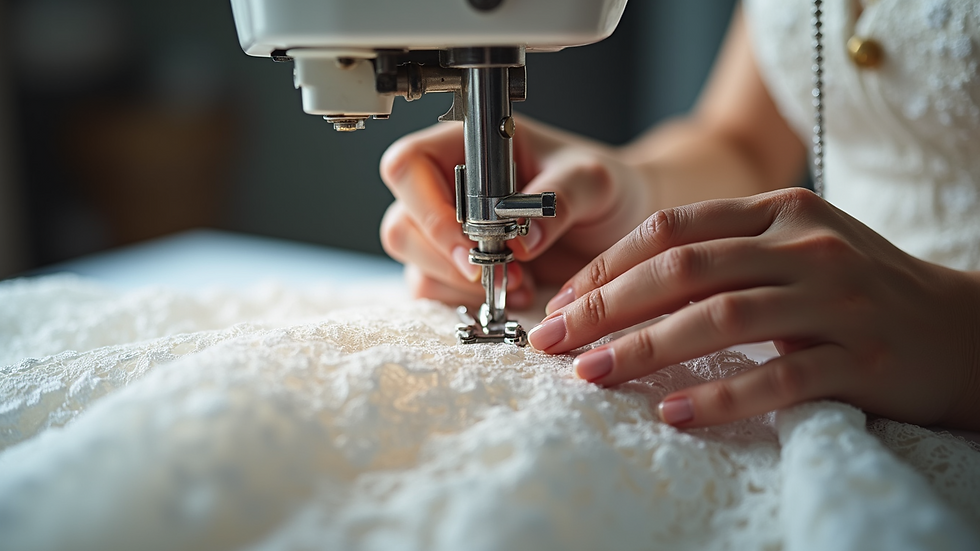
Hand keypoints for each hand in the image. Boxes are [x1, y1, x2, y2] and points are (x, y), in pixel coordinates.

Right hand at [379, 117, 651, 308]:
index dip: (428, 209)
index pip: (409, 166)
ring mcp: (447, 227)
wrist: (617, 221)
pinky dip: (466, 299)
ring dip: (459, 283)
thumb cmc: (601, 184)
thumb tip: (518, 237)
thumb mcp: (592, 180)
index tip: (474, 243)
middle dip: (447, 257)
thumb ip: (558, 199)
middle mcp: (447, 183)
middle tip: (502, 271)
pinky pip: (432, 288)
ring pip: (413, 260)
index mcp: (468, 144)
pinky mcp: (457, 265)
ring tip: (517, 281)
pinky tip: (512, 291)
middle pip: (403, 221)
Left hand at [529, 188, 979, 429]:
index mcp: (779, 212)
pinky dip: (721, 396)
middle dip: (606, 307)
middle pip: (683, 270)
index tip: (563, 301)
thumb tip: (624, 288)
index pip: (672, 229)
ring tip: (591, 375)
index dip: (608, 265)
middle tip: (553, 339)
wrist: (960, 328)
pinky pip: (778, 377)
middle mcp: (804, 246)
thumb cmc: (858, 287)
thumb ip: (722, 254)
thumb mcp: (793, 248)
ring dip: (645, 348)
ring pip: (720, 318)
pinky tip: (673, 412)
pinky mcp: (859, 359)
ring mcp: (834, 300)